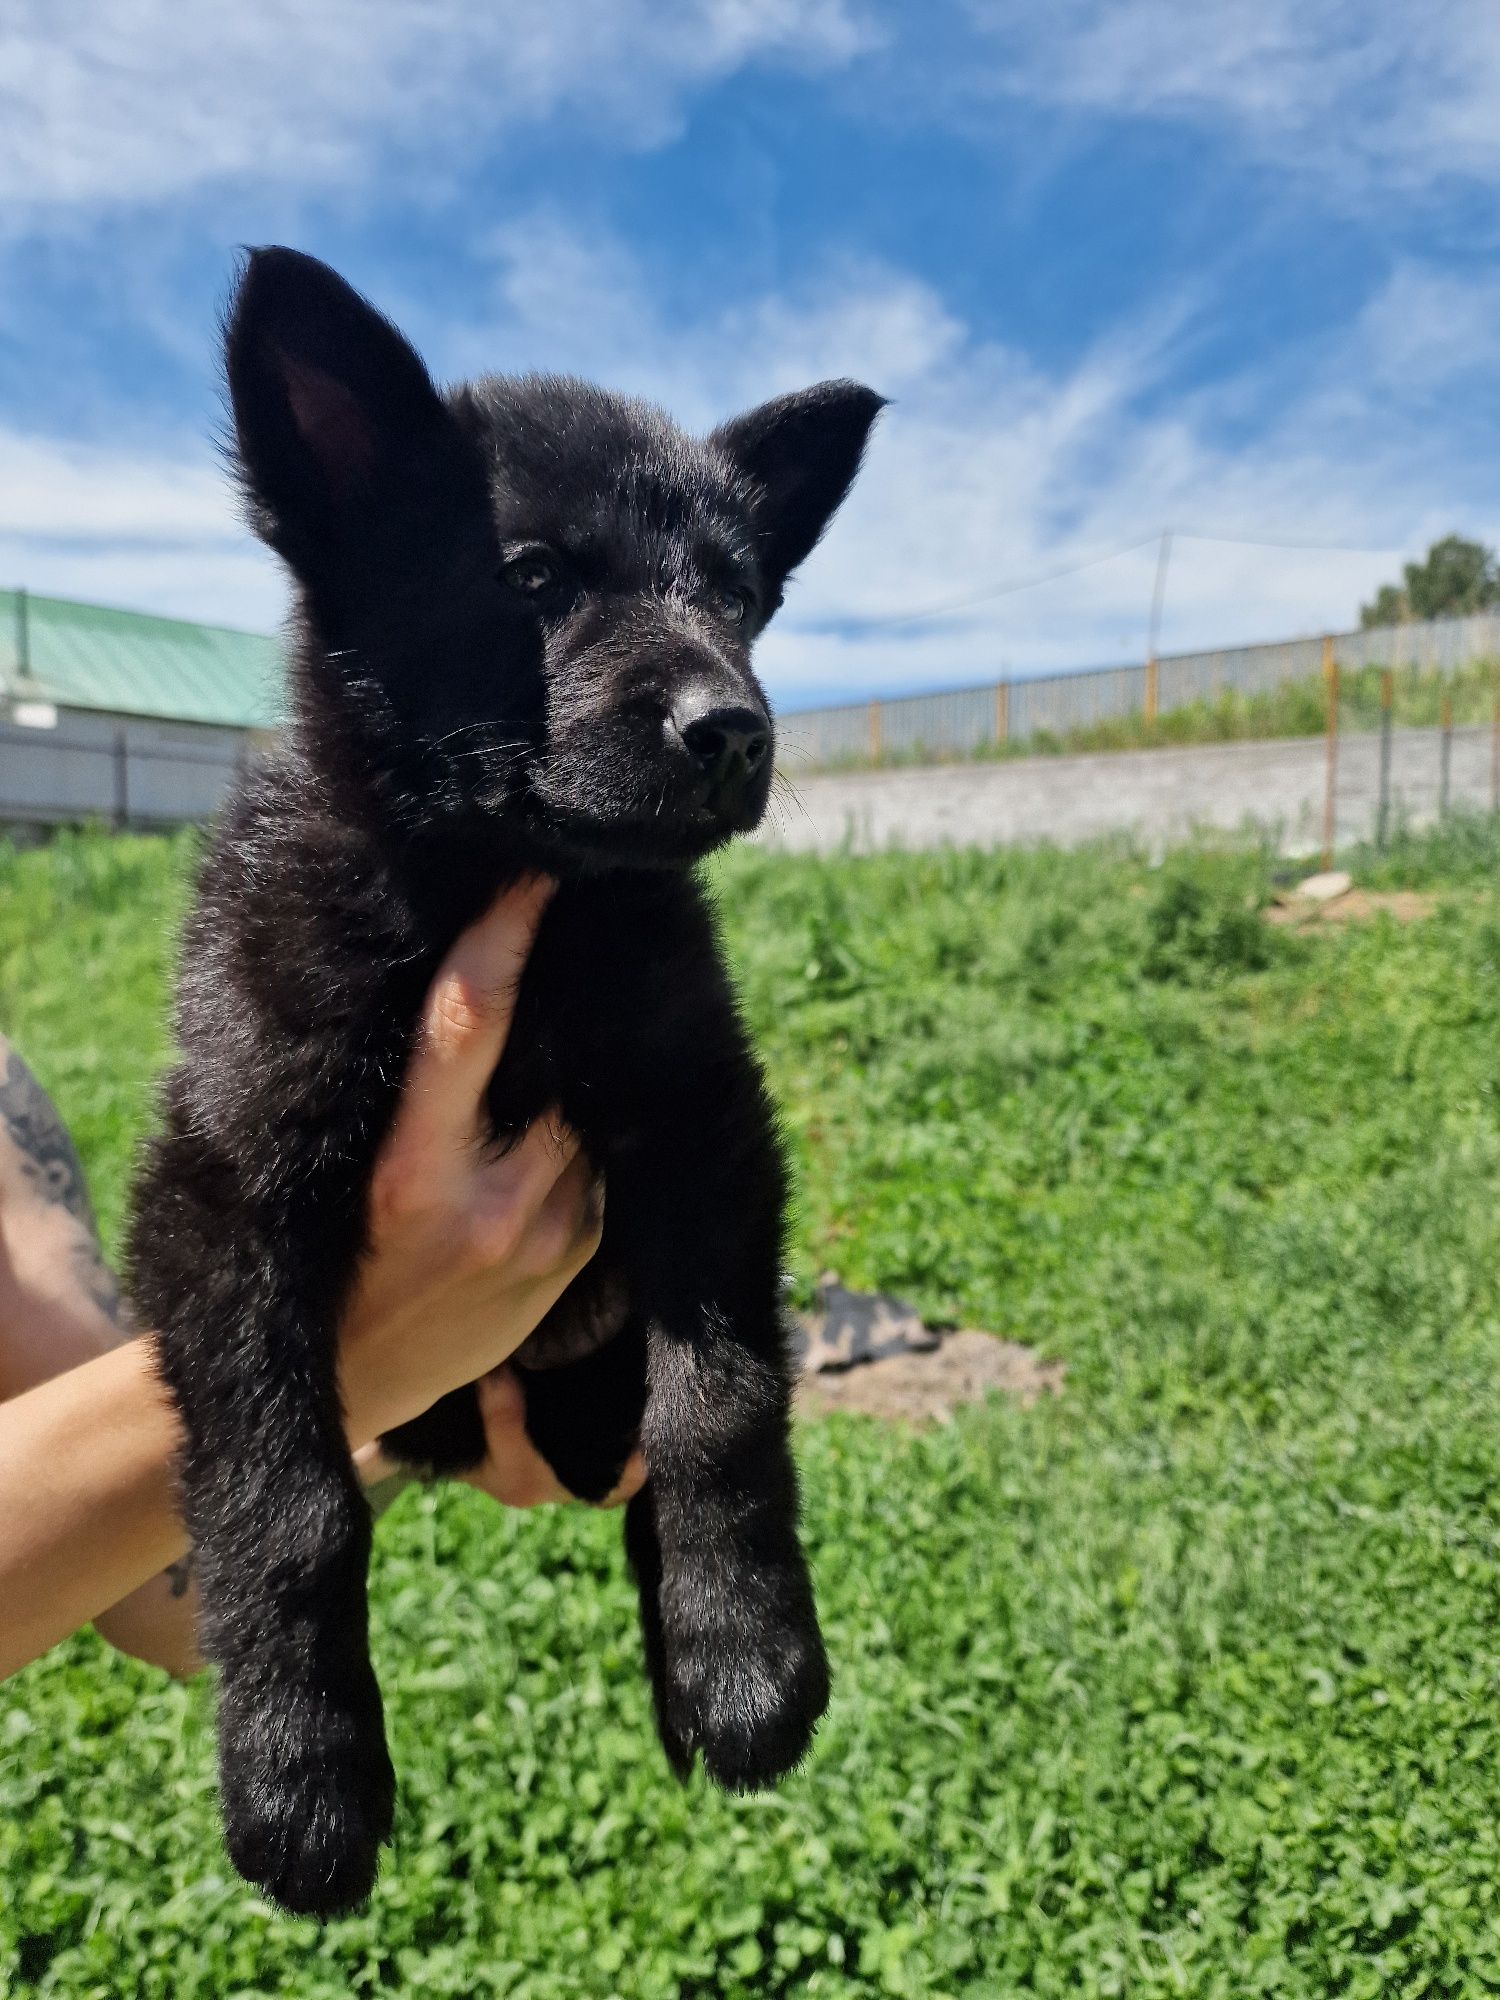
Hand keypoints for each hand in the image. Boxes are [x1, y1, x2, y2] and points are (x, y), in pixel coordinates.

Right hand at [337, 875, 605, 1451]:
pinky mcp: (576, 1263)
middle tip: (558, 963)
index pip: (463, 1027)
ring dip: (570, 1090)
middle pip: (550, 1066)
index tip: (531, 878)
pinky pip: (600, 1172)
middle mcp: (488, 1204)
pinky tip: (552, 1139)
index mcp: (409, 1171)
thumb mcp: (341, 1173)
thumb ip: (397, 1096)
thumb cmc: (337, 1254)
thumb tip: (451, 984)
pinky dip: (584, 1143)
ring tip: (533, 1089)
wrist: (363, 1380)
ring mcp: (544, 1239)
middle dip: (556, 1018)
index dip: (500, 941)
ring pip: (585, 1117)